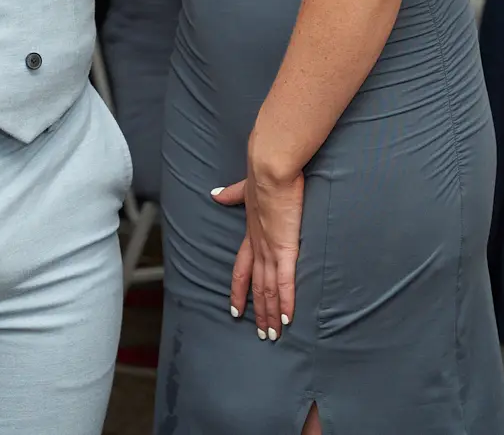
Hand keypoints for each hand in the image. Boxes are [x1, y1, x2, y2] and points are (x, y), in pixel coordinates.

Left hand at [213, 168, 303, 340]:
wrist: (269, 167)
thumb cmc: (262, 174)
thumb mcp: (244, 187)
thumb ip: (231, 194)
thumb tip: (215, 194)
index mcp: (250, 233)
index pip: (241, 268)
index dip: (238, 289)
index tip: (235, 308)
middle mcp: (257, 246)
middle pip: (256, 286)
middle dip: (258, 311)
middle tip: (260, 334)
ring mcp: (271, 249)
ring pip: (269, 289)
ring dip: (271, 314)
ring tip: (274, 334)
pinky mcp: (285, 248)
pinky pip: (285, 282)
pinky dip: (287, 302)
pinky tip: (288, 319)